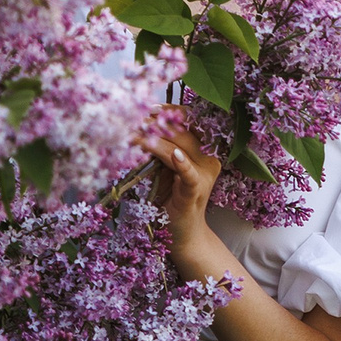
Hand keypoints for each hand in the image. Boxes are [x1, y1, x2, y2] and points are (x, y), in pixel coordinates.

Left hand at [139, 109, 227, 273]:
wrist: (183, 234)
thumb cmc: (171, 198)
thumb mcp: (165, 168)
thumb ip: (159, 147)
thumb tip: (137, 123)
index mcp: (204, 148)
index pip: (191, 120)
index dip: (171, 110)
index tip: (149, 106)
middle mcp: (208, 157)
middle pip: (183, 130)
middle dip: (156, 122)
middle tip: (132, 116)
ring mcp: (204, 174)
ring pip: (180, 147)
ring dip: (155, 137)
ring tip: (133, 131)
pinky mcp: (196, 191)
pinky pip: (189, 174)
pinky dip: (181, 163)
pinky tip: (172, 155)